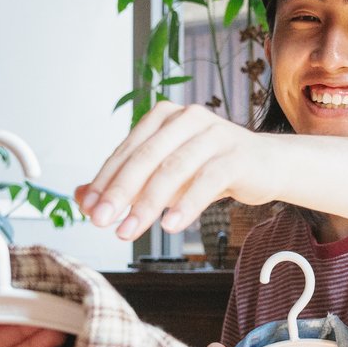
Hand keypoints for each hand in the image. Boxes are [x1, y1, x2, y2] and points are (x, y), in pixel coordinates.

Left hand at [76, 103, 283, 241]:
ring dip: (147, 203)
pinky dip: (187, 203)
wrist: (266, 166)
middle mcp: (187, 118)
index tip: (90, 210)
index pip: (127, 150)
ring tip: (128, 230)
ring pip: (173, 169)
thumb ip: (126, 183)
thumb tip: (81, 198)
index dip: (105, 181)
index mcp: (164, 116)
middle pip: (145, 158)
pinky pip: (207, 180)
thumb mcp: (164, 175)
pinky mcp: (237, 155)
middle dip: (120, 192)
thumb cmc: (210, 168)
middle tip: (101, 221)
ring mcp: (214, 134)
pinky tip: (170, 225)